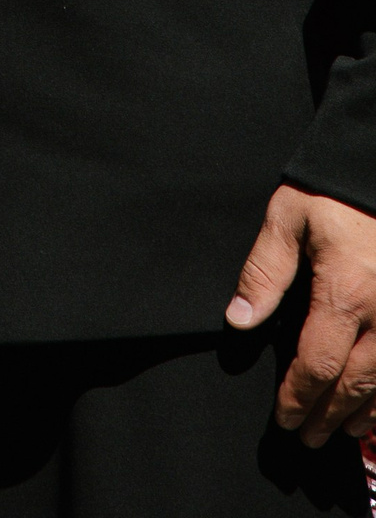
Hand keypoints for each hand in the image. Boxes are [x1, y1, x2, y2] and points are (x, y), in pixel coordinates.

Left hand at [228, 183, 375, 445]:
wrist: (374, 163)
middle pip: (355, 385)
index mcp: (346, 291)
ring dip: (364, 413)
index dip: (299, 397)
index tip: (285, 418)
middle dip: (328, 415)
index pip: (318, 364)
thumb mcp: (287, 218)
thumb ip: (264, 273)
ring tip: (341, 430)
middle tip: (308, 438)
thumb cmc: (331, 191)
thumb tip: (238, 322)